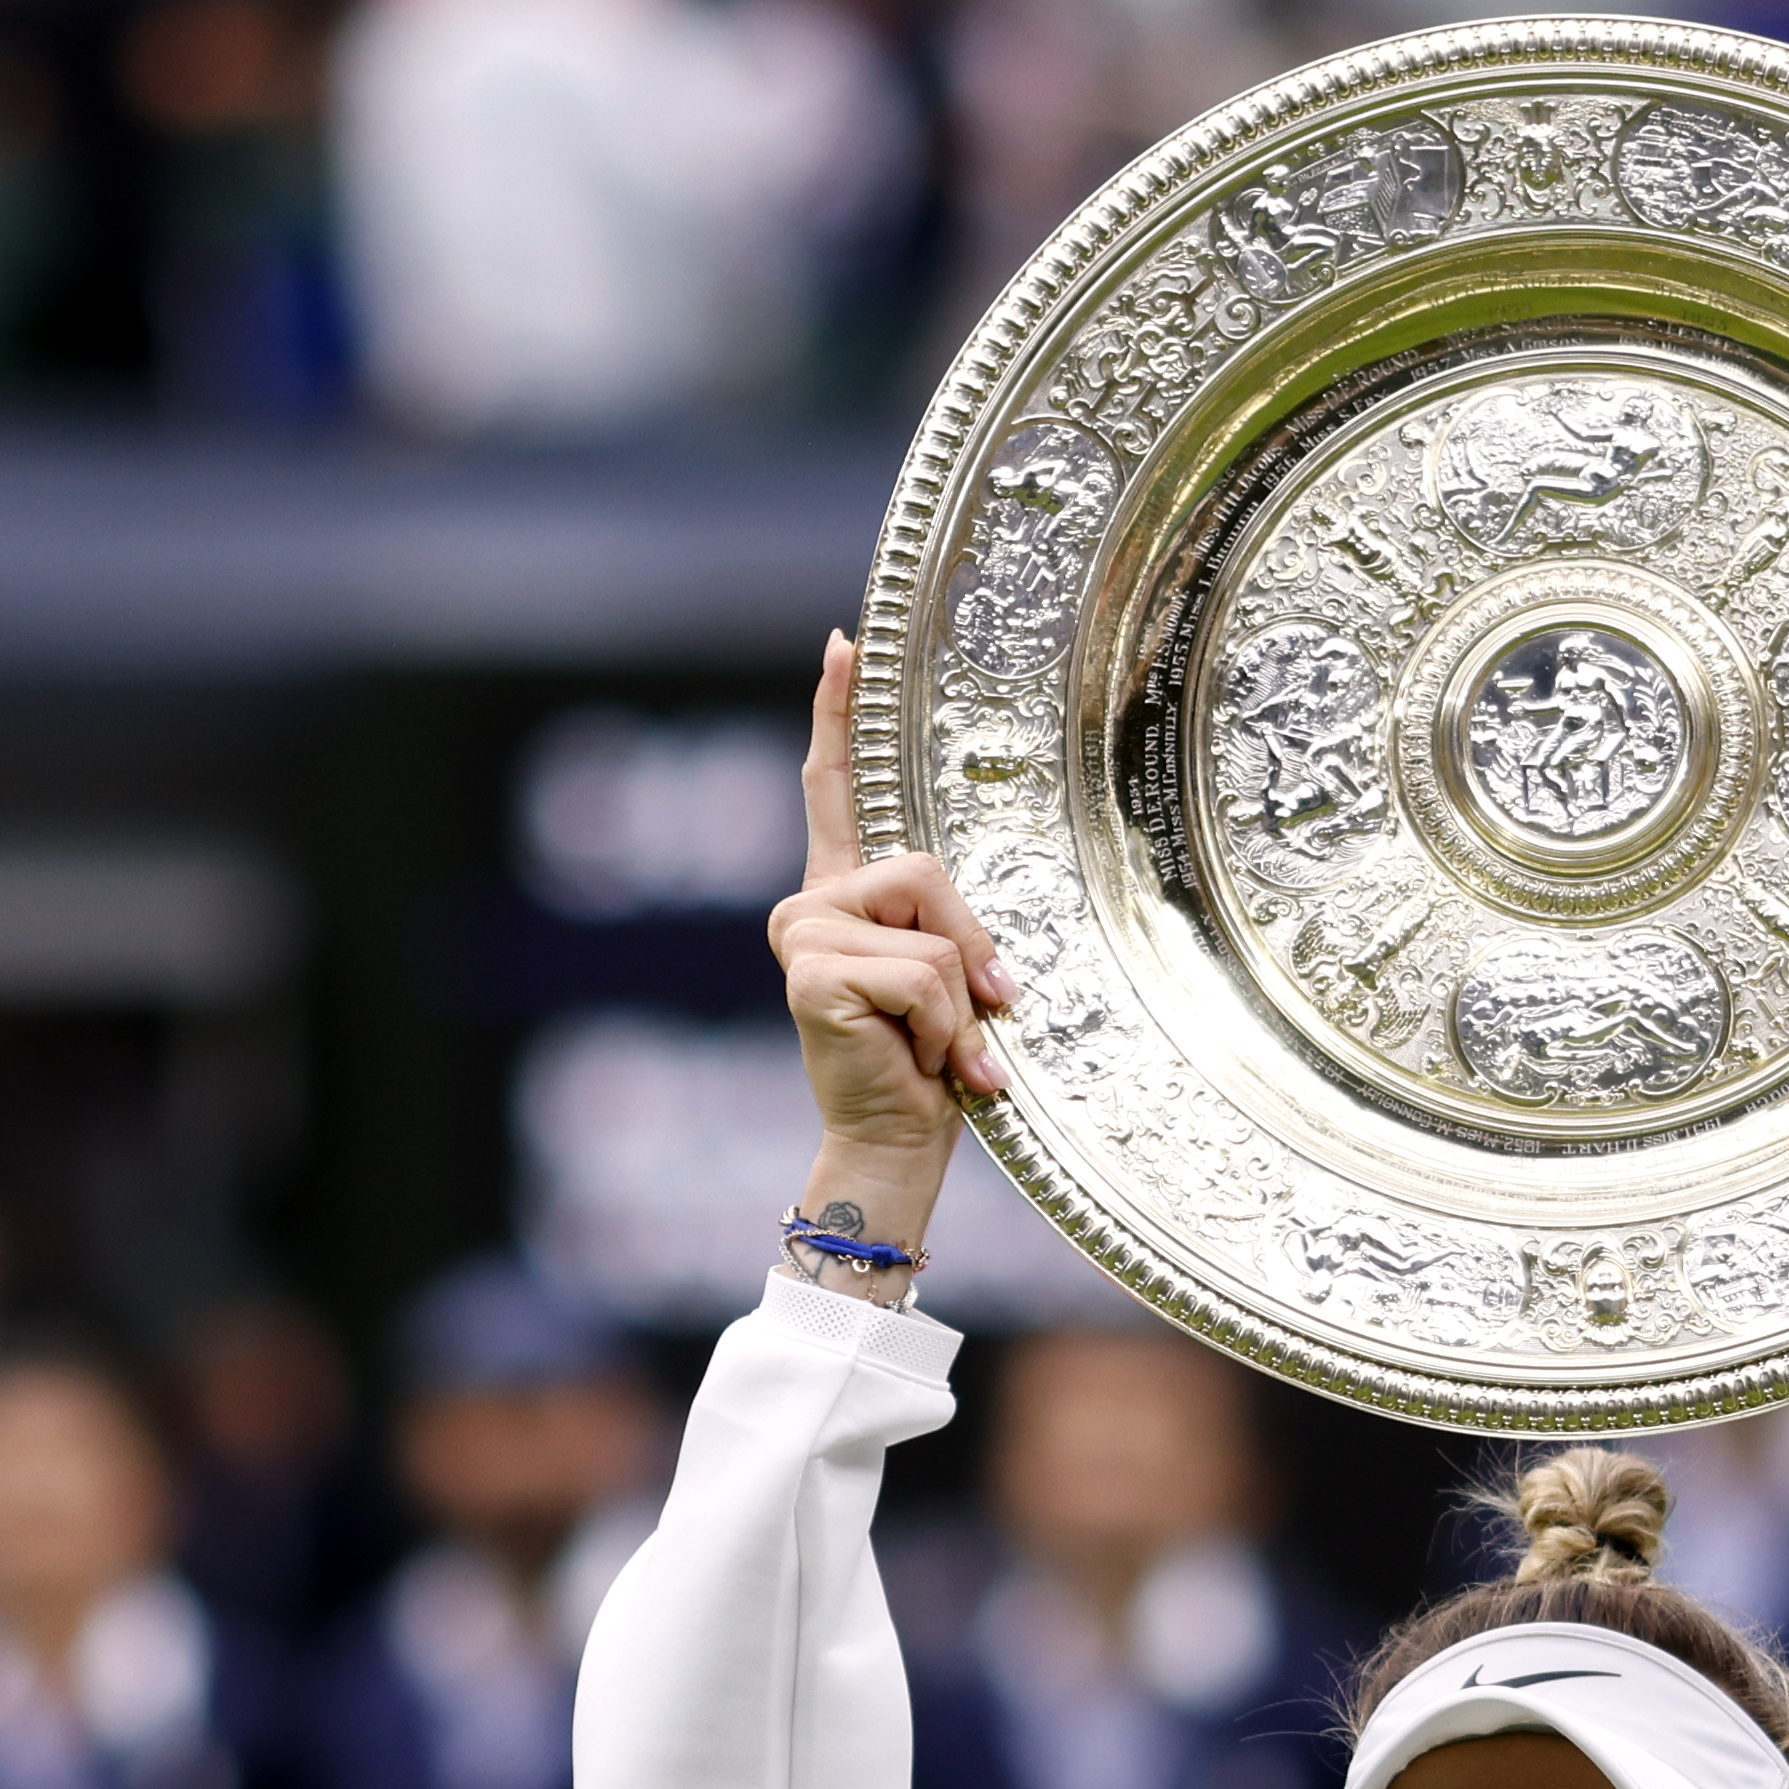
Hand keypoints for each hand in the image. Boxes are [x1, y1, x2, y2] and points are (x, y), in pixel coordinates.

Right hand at [770, 630, 1008, 1279]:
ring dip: (959, 1004)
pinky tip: (922, 1061)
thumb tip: (986, 970)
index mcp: (845, 898)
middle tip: (975, 1018)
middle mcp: (811, 906)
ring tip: (941, 1050)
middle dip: (970, 949)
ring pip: (932, 932)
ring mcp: (802, 934)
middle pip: (924, 868)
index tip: (844, 643)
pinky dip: (944, 1029)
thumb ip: (951, 940)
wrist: (896, 1146)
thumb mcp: (953, 987)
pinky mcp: (811, 969)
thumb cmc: (929, 1071)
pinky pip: (922, 976)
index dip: (838, 714)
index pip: (835, 788)